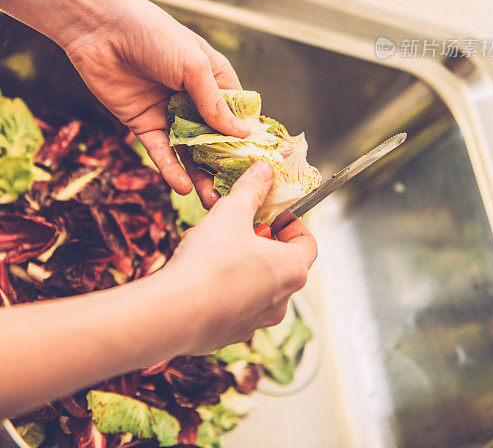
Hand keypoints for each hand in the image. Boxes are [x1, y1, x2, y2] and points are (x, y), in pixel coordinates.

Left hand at [63, 0, 249, 204]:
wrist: (100, 29)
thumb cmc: (155, 35)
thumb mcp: (193, 66)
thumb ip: (215, 102)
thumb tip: (243, 133)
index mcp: (214, 78)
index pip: (237, 114)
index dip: (246, 138)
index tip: (259, 166)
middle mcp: (194, 98)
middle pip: (214, 138)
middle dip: (224, 164)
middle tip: (234, 193)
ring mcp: (169, 113)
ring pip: (189, 151)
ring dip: (199, 174)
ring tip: (211, 200)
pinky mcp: (143, 125)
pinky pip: (160, 152)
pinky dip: (170, 169)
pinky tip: (182, 186)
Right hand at [157, 161, 317, 354]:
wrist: (173, 313)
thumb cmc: (209, 262)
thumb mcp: (231, 212)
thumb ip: (251, 189)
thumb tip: (264, 170)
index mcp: (291, 270)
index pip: (308, 243)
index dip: (291, 224)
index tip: (271, 215)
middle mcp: (281, 301)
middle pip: (283, 264)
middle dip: (262, 242)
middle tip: (240, 227)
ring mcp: (257, 322)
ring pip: (258, 286)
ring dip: (243, 265)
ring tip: (215, 248)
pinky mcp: (232, 334)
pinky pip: (235, 306)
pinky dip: (225, 289)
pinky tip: (201, 275)